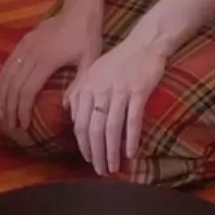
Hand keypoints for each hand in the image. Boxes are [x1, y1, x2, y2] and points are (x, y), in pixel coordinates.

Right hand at [0, 7, 102, 131]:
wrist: (79, 9)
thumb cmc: (87, 37)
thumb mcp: (90, 61)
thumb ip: (79, 84)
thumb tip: (66, 108)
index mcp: (46, 61)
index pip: (27, 91)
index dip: (23, 110)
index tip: (23, 126)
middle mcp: (30, 55)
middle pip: (13, 87)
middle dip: (9, 109)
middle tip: (10, 127)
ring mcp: (24, 47)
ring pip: (6, 76)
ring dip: (2, 97)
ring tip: (2, 115)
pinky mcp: (22, 43)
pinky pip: (7, 65)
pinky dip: (2, 82)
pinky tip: (1, 94)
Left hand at [64, 36, 167, 175]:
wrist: (144, 42)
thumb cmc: (119, 60)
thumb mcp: (93, 72)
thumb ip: (79, 92)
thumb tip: (69, 114)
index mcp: (87, 86)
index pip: (80, 122)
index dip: (83, 144)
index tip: (88, 159)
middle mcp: (99, 89)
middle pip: (94, 128)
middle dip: (95, 153)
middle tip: (99, 171)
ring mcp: (119, 90)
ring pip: (111, 127)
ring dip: (111, 151)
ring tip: (112, 167)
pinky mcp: (138, 91)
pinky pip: (132, 119)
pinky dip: (130, 138)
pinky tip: (129, 154)